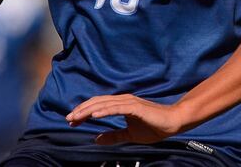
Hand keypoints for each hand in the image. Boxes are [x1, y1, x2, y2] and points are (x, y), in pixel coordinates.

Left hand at [66, 94, 187, 144]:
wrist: (172, 122)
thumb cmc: (154, 127)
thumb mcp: (129, 134)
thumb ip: (113, 136)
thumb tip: (96, 139)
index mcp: (121, 104)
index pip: (98, 106)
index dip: (84, 112)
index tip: (72, 121)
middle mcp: (123, 100)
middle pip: (97, 102)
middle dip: (81, 110)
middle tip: (68, 119)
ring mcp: (129, 102)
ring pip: (104, 104)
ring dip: (89, 110)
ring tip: (76, 117)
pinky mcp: (135, 107)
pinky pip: (117, 108)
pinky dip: (105, 111)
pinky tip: (95, 115)